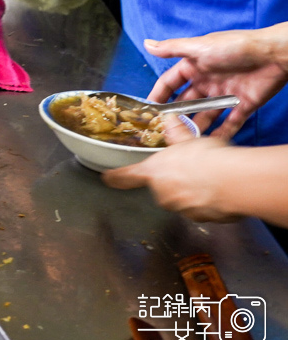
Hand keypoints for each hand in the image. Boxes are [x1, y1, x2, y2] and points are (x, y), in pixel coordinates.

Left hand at [102, 117, 240, 222]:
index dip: (115, 177)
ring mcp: (181, 208)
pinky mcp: (201, 219)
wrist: (232, 181)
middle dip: (172, 180)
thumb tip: (169, 120)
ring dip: (190, 192)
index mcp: (153, 172)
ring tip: (208, 178)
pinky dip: (207, 202)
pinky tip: (219, 191)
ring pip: (181, 200)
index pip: (125, 176)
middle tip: (189, 168)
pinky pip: (201, 210)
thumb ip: (176, 134)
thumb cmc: (205, 157)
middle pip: (160, 188)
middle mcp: (162, 193)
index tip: (106, 178)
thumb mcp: (188, 140)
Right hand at [145, 27, 287, 138]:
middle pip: (186, 102)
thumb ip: (172, 48)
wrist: (273, 55)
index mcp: (194, 66)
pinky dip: (221, 133)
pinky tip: (211, 143)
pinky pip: (230, 122)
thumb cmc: (235, 46)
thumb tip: (147, 44)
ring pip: (205, 115)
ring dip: (196, 127)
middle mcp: (207, 81)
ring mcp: (225, 93)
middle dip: (176, 116)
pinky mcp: (243, 104)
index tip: (148, 110)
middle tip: (164, 131)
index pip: (170, 83)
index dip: (159, 95)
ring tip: (185, 142)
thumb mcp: (199, 47)